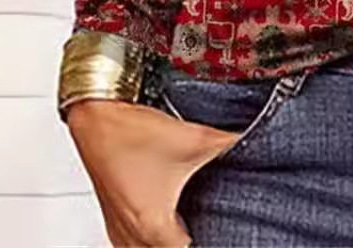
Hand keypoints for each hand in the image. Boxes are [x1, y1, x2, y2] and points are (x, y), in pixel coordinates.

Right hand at [66, 97, 240, 246]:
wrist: (97, 117)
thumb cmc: (133, 133)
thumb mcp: (194, 139)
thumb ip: (230, 144)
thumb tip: (255, 141)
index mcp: (153, 226)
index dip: (210, 242)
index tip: (223, 233)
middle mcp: (131, 235)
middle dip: (186, 245)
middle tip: (208, 229)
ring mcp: (118, 229)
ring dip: (167, 245)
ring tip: (190, 229)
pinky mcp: (113, 219)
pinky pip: (132, 246)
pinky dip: (150, 243)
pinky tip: (166, 226)